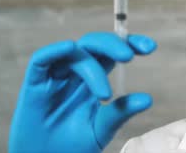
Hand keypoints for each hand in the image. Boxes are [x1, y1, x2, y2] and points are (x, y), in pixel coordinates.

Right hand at [8, 32, 156, 152]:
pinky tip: (70, 48)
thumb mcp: (101, 130)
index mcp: (93, 78)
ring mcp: (55, 76)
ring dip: (91, 65)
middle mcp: (75, 72)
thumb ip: (120, 113)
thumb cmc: (72, 146)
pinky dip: (54, 51)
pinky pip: (41, 60)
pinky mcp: (34, 84)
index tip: (151, 47)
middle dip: (113, 44)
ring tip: (106, 94)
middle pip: (94, 44)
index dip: (129, 43)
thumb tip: (148, 99)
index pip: (112, 52)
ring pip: (74, 52)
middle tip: (129, 56)